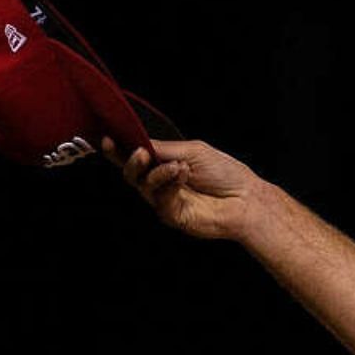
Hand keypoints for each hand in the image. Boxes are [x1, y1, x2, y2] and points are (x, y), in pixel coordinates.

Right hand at [101, 136, 266, 241]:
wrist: (246, 198)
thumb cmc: (225, 174)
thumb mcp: (193, 151)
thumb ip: (164, 148)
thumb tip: (139, 144)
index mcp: (164, 164)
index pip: (135, 157)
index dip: (118, 150)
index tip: (108, 139)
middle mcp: (161, 182)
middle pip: (131, 173)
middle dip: (131, 162)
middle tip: (141, 154)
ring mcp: (164, 200)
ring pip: (143, 185)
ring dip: (157, 172)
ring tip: (178, 166)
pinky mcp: (171, 215)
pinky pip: (160, 198)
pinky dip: (170, 183)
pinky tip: (183, 175)